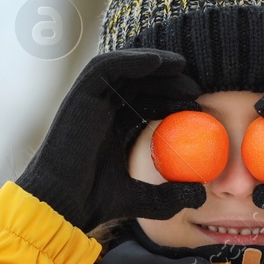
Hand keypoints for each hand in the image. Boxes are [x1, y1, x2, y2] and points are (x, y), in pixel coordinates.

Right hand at [15, 50, 206, 231]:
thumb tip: (201, 195)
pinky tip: (158, 62)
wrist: (62, 203)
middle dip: (167, 81)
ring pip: (123, 70)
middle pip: (137, 84)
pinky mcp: (79, 96)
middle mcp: (99, 112)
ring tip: (182, 67)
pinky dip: (131, 59)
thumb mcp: (144, 199)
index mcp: (110, 130)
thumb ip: (170, 195)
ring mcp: (88, 103)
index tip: (197, 106)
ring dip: (153, 64)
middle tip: (195, 88)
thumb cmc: (94, 202)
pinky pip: (106, 67)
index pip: (144, 103)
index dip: (170, 99)